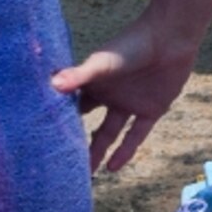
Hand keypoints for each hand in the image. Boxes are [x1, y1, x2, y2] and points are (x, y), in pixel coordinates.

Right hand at [53, 23, 194, 170]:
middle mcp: (109, 96)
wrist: (169, 38)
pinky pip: (136, 135)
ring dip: (98, 151)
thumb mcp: (102, 63)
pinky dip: (125, 151)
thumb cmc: (131, 44)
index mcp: (94, 84)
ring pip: (110, 134)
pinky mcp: (151, 110)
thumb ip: (79, 75)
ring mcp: (130, 104)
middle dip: (76, 142)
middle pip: (88, 124)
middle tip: (60, 164)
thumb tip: (52, 85)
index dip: (59, 123)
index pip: (72, 108)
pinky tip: (112, 169)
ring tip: (85, 173)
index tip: (41, 142)